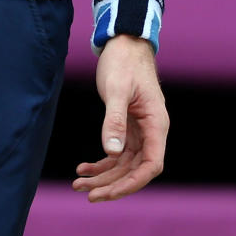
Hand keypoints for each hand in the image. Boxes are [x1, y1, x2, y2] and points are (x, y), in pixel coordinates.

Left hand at [72, 35, 168, 201]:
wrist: (124, 42)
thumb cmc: (123, 62)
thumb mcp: (116, 89)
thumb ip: (115, 120)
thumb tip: (112, 152)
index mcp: (157, 124)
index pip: (151, 165)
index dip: (132, 183)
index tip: (108, 193)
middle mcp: (152, 131)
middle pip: (135, 169)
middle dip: (111, 184)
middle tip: (85, 193)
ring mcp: (141, 130)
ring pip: (125, 164)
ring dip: (104, 176)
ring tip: (78, 183)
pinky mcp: (129, 126)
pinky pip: (118, 153)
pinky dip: (102, 162)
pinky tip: (84, 168)